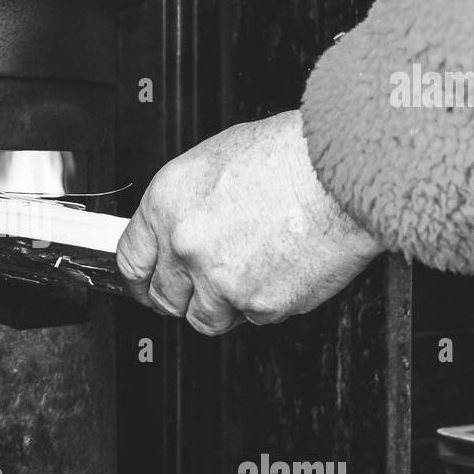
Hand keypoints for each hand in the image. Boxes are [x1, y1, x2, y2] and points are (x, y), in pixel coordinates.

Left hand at [115, 110, 382, 334]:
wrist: (342, 171)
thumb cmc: (290, 155)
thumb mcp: (215, 162)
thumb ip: (187, 207)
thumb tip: (176, 232)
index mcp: (167, 205)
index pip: (131, 260)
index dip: (139, 278)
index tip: (146, 285)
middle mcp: (187, 245)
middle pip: (165, 297)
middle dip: (180, 297)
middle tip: (199, 289)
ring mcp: (222, 280)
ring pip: (207, 317)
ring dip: (223, 304)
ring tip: (250, 273)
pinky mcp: (261, 305)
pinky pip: (253, 318)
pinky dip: (265, 302)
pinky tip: (279, 271)